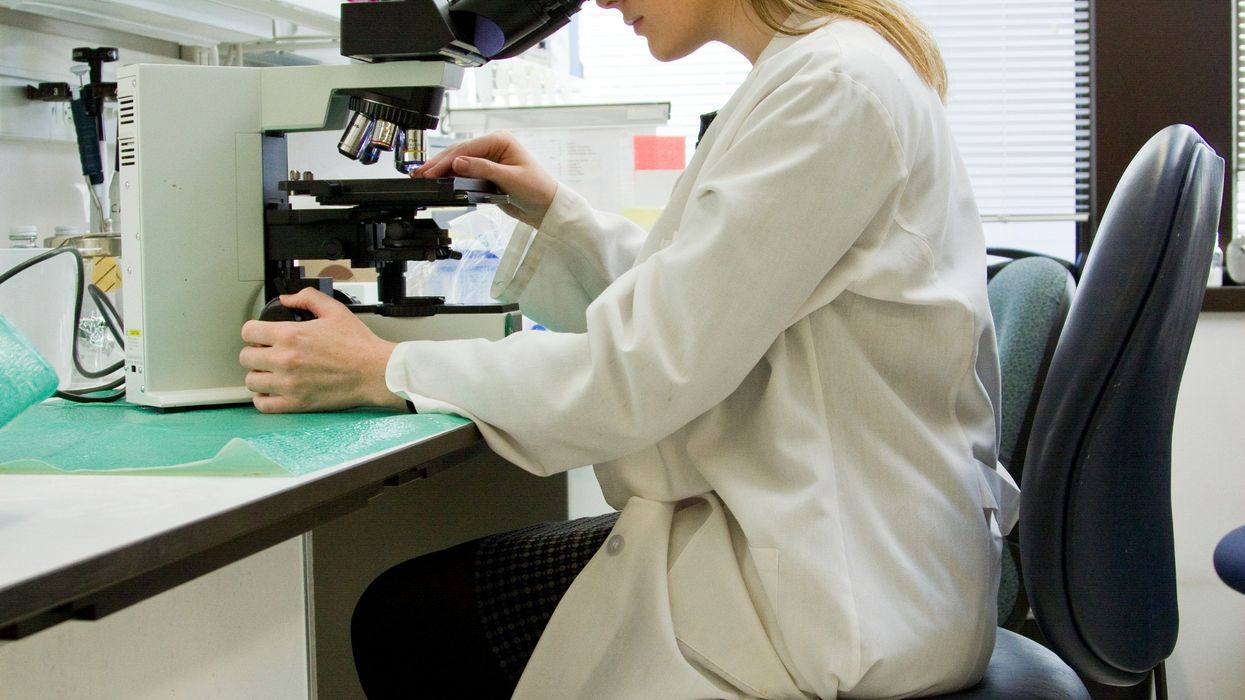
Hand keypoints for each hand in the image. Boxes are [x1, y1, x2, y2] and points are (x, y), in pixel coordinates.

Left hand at [239, 289, 405, 413]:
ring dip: (258, 375)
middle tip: (267, 354)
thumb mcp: (335, 310)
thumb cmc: (359, 345)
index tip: (261, 335)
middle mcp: (285, 360)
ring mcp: (289, 384)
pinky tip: (272, 391)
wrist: (375, 372)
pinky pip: (264, 405)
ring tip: (270, 373)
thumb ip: (307, 298)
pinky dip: (263, 399)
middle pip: (246, 357)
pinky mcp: (296, 403)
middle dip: (255, 352)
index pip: (248, 332)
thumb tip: (287, 299)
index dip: (254, 331)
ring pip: (251, 381)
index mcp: (291, 335)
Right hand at [412, 130, 556, 227]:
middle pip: (459, 152)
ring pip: (459, 162)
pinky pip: (464, 172)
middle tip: (420, 173)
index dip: (447, 160)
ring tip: (423, 177)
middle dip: (439, 164)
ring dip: (442, 169)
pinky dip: (451, 177)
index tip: (432, 171)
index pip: (467, 148)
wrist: (547, 207)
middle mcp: (493, 146)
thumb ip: (483, 170)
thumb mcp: (510, 178)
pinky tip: (438, 180)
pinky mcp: (486, 173)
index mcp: (500, 140)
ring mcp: (488, 159)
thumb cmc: (538, 189)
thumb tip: (458, 163)